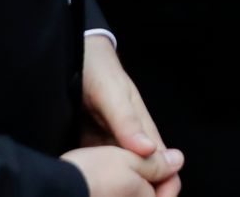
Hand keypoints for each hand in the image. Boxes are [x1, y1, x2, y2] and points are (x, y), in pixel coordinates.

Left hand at [81, 35, 180, 196]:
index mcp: (145, 131)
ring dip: (118, 188)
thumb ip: (128, 122)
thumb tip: (149, 150)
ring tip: (104, 194)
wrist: (77, 57)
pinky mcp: (92, 147)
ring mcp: (111, 146)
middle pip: (143, 177)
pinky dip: (98, 180)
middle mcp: (131, 142)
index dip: (163, 186)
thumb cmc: (100, 71)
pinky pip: (100, 169)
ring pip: (122, 176)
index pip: (163, 167)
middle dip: (138, 192)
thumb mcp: (113, 95)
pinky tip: (90, 185)